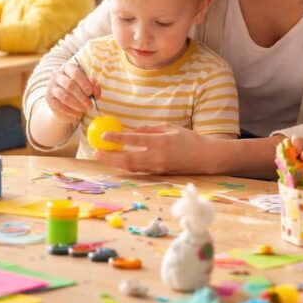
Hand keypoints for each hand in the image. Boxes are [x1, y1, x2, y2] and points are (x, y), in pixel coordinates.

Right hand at [44, 61, 97, 123]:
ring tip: (85, 110)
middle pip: (69, 85)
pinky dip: (71, 111)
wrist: (66, 105)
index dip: (84, 83)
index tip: (90, 93)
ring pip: (64, 96)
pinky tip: (78, 114)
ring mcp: (51, 87)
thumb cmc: (79, 91)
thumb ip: (93, 85)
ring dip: (77, 104)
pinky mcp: (49, 99)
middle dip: (82, 96)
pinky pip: (60, 106)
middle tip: (90, 105)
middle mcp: (57, 75)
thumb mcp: (88, 86)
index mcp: (68, 68)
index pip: (75, 72)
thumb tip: (95, 89)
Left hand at [92, 123, 207, 174]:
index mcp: (161, 142)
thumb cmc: (190, 139)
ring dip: (115, 162)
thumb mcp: (171, 128)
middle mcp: (158, 157)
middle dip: (110, 156)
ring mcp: (158, 167)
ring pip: (132, 167)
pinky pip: (139, 170)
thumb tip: (134, 129)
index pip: (135, 140)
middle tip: (95, 151)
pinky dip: (127, 165)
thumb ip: (151, 129)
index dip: (118, 138)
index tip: (104, 136)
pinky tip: (117, 161)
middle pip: (129, 158)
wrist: (206, 158)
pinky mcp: (160, 174)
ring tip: (101, 156)